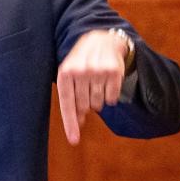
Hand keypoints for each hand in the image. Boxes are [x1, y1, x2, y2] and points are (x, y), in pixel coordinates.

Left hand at [56, 29, 130, 145]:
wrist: (100, 40)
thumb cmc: (81, 62)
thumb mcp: (69, 75)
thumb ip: (70, 98)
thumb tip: (79, 122)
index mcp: (65, 72)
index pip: (67, 104)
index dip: (70, 124)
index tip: (74, 140)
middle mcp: (81, 71)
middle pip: (84, 106)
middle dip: (86, 105)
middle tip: (88, 89)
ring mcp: (98, 71)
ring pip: (99, 103)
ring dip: (98, 100)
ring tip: (96, 83)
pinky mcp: (114, 72)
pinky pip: (112, 98)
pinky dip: (110, 96)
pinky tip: (107, 83)